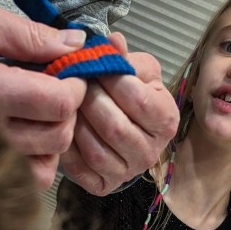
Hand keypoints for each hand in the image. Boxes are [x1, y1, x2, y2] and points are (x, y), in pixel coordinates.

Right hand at [0, 0, 86, 188]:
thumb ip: (27, 34)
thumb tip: (75, 45)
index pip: (57, 104)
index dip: (74, 86)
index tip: (69, 71)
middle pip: (56, 137)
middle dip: (66, 112)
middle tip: (55, 88)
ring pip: (44, 167)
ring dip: (52, 139)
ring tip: (38, 112)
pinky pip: (25, 181)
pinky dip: (36, 162)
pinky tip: (26, 134)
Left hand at [60, 34, 179, 195]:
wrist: (120, 129)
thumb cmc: (129, 95)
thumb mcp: (135, 70)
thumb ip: (125, 57)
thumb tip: (113, 42)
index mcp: (166, 120)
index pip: (139, 101)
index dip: (113, 81)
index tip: (96, 67)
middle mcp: (151, 152)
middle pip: (115, 127)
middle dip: (90, 101)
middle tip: (74, 84)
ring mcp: (127, 173)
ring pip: (96, 151)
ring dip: (76, 124)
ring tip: (67, 105)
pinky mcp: (104, 186)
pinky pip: (81, 169)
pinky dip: (67, 148)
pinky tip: (64, 129)